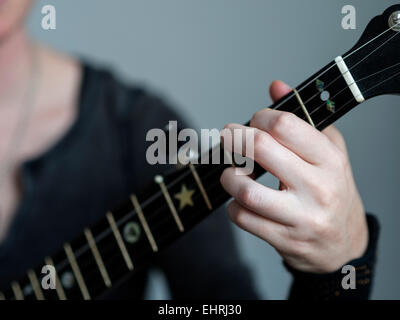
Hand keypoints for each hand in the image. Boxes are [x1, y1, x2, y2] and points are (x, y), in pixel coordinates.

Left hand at [220, 80, 368, 272]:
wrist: (343, 244)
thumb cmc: (333, 191)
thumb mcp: (328, 151)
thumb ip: (302, 117)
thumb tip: (275, 85)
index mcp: (330, 159)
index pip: (284, 125)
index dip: (259, 117)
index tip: (253, 121)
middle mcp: (318, 187)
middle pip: (261, 149)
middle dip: (235, 137)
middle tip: (228, 137)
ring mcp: (301, 217)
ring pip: (246, 190)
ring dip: (229, 176)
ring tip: (231, 173)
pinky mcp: (285, 240)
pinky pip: (243, 218)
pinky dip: (233, 207)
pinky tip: (240, 201)